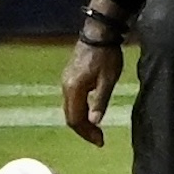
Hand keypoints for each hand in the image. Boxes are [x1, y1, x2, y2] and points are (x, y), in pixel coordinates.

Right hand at [60, 32, 125, 146]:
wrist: (99, 32)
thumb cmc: (106, 55)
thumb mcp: (107, 80)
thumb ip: (99, 101)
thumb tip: (94, 122)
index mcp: (74, 89)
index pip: (75, 119)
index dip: (86, 133)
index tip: (100, 141)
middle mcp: (65, 86)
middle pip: (70, 116)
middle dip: (84, 130)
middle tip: (99, 139)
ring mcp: (66, 80)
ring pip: (70, 108)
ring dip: (82, 120)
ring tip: (96, 128)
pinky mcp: (70, 76)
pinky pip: (72, 99)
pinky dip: (80, 110)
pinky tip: (91, 111)